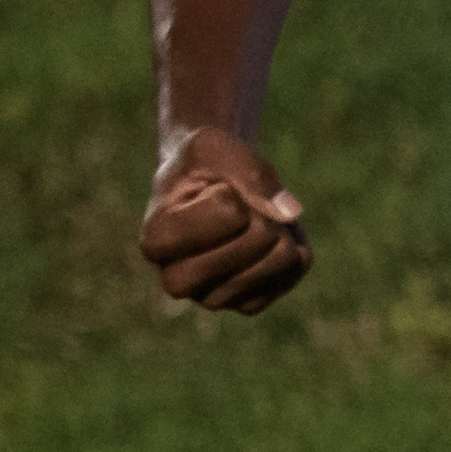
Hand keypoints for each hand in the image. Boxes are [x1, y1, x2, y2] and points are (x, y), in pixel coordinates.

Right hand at [141, 125, 311, 313]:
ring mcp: (211, 298)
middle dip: (262, 211)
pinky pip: (293, 272)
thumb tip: (290, 214)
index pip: (229, 212)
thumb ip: (251, 174)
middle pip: (257, 240)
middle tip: (238, 207)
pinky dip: (294, 245)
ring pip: (281, 259)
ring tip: (250, 222)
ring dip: (280, 228)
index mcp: (155, 240)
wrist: (206, 186)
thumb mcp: (216, 147)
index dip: (233, 189)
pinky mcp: (245, 304)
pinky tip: (266, 240)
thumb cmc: (203, 164)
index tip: (211, 189)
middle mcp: (176, 281)